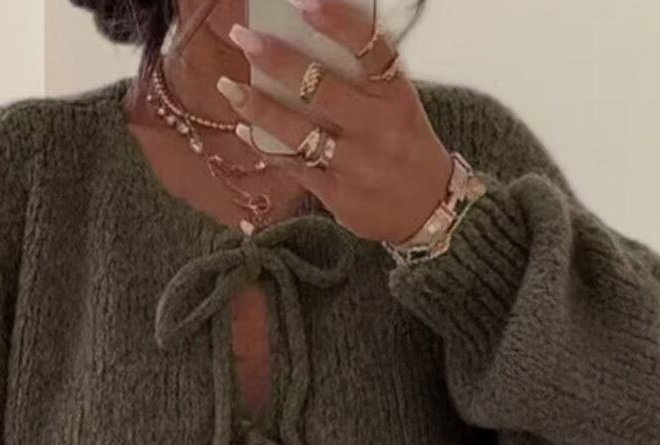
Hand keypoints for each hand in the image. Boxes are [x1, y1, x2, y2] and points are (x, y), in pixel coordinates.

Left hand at [216, 0, 454, 243]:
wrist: (428, 209)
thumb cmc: (403, 145)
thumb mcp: (396, 104)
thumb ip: (360, 80)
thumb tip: (300, 45)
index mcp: (396, 95)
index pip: (370, 48)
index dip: (336, 21)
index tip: (302, 1)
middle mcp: (379, 127)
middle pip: (322, 88)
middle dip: (277, 60)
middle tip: (243, 40)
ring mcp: (357, 164)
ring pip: (299, 131)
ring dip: (259, 108)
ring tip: (230, 87)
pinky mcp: (339, 194)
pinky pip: (294, 166)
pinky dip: (266, 146)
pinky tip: (244, 130)